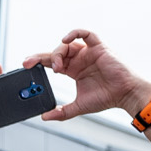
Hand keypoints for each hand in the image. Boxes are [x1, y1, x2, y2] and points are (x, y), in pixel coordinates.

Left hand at [23, 30, 150, 121]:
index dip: (38, 62)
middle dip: (40, 56)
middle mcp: (79, 59)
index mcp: (73, 70)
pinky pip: (86, 33)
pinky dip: (74, 33)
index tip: (25, 66)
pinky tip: (65, 40)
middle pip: (56, 52)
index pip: (52, 62)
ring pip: (67, 44)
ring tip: (57, 66)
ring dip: (57, 52)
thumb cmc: (106, 98)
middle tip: (29, 63)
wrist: (125, 95)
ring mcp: (88, 52)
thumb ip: (61, 112)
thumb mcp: (78, 107)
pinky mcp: (99, 47)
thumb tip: (44, 117)